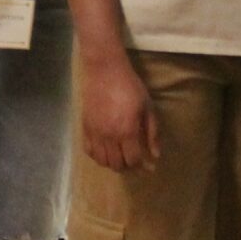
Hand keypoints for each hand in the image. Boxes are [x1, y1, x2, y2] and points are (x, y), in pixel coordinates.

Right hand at [79, 51, 159, 172]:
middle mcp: (109, 136)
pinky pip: (88, 151)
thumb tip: (155, 155)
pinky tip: (105, 151)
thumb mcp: (147, 108)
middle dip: (128, 167)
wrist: (105, 71)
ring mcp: (95, 133)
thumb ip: (152, 133)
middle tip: (135, 162)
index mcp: (127, 131)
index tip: (149, 167)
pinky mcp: (85, 127)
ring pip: (101, 161)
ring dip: (113, 164)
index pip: (133, 160)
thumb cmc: (130, 87)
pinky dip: (97, 156)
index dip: (142, 167)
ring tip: (121, 158)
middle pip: (117, 164)